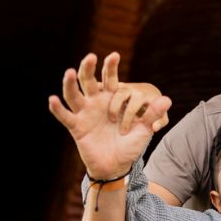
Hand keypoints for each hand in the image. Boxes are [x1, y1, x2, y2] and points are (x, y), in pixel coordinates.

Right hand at [48, 52, 170, 178]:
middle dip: (88, 68)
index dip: (110, 67)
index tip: (114, 55)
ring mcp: (84, 114)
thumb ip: (152, 114)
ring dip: (70, 83)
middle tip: (91, 56)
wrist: (117, 166)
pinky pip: (64, 116)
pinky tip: (52, 99)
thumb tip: (168, 100)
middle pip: (88, 81)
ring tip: (70, 72)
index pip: (110, 79)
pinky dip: (57, 108)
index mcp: (111, 99)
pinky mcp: (76, 127)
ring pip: (73, 95)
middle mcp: (95, 102)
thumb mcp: (143, 129)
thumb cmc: (129, 145)